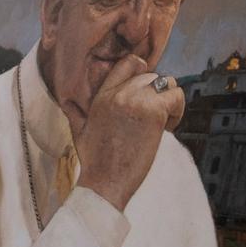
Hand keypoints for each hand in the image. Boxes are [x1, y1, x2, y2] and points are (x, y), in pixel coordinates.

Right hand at [74, 55, 184, 210]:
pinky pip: (176, 98)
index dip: (142, 72)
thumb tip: (67, 101)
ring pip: (167, 83)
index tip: (146, 94)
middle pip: (151, 75)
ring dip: (170, 101)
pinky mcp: (153, 113)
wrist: (104, 183)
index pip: (128, 63)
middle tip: (154, 118)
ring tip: (163, 123)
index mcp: (102, 95)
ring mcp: (136, 101)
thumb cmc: (94, 162)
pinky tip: (168, 129)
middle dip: (157, 95)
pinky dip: (178, 111)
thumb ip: (74, 111)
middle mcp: (118, 93)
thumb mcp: (78, 130)